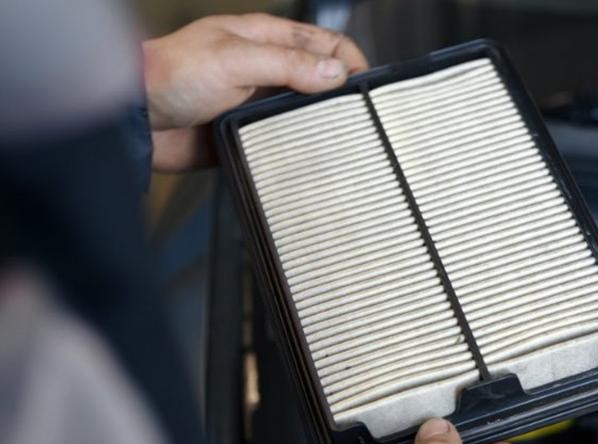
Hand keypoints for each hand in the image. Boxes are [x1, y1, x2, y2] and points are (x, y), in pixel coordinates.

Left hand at [142, 14, 367, 170]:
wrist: (136, 121)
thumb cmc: (172, 75)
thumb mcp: (234, 60)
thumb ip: (287, 64)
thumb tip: (336, 71)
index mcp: (265, 38)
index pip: (325, 42)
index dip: (352, 60)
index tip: (369, 88)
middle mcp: (267, 70)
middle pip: (321, 79)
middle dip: (344, 94)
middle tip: (362, 118)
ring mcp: (259, 103)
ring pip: (305, 113)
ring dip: (324, 124)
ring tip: (343, 141)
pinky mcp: (250, 134)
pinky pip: (285, 142)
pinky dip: (301, 148)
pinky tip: (311, 158)